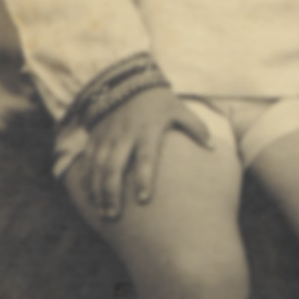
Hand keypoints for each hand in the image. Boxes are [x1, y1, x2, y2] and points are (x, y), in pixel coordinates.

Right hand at [79, 87, 212, 219]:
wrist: (127, 82)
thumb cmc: (158, 102)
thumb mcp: (179, 109)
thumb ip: (196, 127)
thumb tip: (212, 148)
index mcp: (148, 130)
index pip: (146, 157)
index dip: (144, 178)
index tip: (143, 199)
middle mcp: (125, 135)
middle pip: (114, 167)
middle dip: (112, 193)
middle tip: (114, 216)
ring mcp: (107, 137)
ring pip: (97, 167)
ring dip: (98, 191)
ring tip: (103, 213)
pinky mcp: (95, 137)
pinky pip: (87, 161)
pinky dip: (86, 180)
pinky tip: (89, 198)